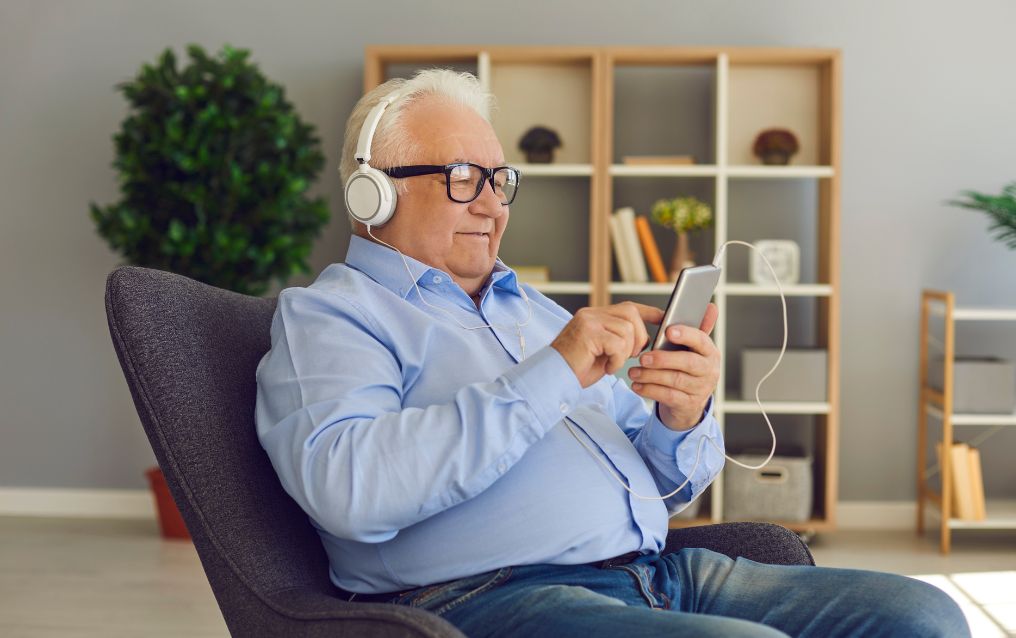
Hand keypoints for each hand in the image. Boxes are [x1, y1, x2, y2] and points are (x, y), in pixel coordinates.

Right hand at [550, 302, 663, 388]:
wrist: (554, 378)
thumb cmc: (577, 368)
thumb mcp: (604, 352)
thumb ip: (620, 340)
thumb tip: (646, 339)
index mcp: (595, 315)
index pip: (628, 307)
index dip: (649, 312)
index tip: (664, 319)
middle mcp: (591, 314)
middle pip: (630, 313)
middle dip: (639, 336)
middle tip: (632, 354)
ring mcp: (588, 321)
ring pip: (626, 329)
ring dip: (625, 351)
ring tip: (613, 363)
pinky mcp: (587, 333)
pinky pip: (616, 343)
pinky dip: (617, 359)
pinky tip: (607, 367)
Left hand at [628, 303, 719, 430]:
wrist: (689, 402)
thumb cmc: (687, 369)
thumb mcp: (693, 349)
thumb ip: (697, 327)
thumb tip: (710, 306)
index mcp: (710, 352)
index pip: (702, 340)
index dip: (686, 335)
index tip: (668, 331)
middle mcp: (710, 370)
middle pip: (688, 362)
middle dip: (663, 359)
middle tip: (643, 358)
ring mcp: (701, 389)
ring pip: (675, 380)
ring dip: (651, 375)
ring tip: (633, 372)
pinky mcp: (689, 404)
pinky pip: (668, 396)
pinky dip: (650, 390)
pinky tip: (637, 386)